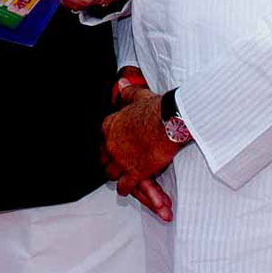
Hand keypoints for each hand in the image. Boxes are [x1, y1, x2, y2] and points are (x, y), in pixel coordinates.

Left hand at [101, 87, 181, 216]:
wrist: (169, 122)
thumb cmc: (156, 108)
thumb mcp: (139, 95)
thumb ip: (128, 92)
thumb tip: (122, 83)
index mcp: (110, 125)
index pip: (102, 137)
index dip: (108, 141)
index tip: (113, 143)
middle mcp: (111, 144)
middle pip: (103, 157)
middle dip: (109, 160)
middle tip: (115, 162)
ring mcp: (121, 160)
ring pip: (111, 173)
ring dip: (116, 174)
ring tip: (120, 176)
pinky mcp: (134, 172)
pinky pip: (125, 186)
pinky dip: (125, 188)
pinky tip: (126, 189)